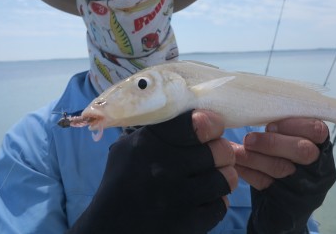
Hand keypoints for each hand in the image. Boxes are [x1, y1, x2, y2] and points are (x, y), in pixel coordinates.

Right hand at [68, 110, 236, 233]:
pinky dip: (215, 201)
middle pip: (220, 150)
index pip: (199, 123)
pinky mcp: (187, 223)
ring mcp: (177, 197)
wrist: (109, 228)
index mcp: (150, 142)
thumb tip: (195, 113)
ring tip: (213, 177)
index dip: (212, 124)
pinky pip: (220, 205)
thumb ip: (158, 129)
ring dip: (222, 176)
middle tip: (214, 155)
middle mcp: (164, 167)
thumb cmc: (122, 182)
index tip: (211, 128)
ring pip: (226, 177)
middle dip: (221, 152)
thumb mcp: (128, 147)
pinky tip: (203, 199)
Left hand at [235, 118, 335, 233]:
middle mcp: (320, 166)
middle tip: (248, 140)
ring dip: (253, 157)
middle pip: (302, 150)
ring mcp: (307, 186)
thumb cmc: (285, 158)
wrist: (285, 204)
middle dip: (271, 142)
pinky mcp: (289, 202)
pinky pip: (266, 184)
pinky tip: (235, 165)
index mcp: (322, 145)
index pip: (317, 130)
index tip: (270, 126)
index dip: (293, 125)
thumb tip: (249, 104)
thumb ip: (281, 128)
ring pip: (281, 168)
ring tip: (235, 152)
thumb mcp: (290, 140)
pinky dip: (248, 172)